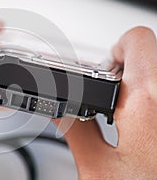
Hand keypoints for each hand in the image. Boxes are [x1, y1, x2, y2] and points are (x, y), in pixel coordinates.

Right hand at [54, 27, 156, 178]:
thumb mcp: (96, 169)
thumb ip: (74, 131)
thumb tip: (60, 111)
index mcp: (147, 103)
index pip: (135, 40)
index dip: (114, 49)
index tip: (103, 68)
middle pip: (152, 53)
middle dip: (128, 66)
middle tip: (113, 91)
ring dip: (140, 83)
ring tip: (125, 109)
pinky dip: (149, 99)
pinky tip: (140, 123)